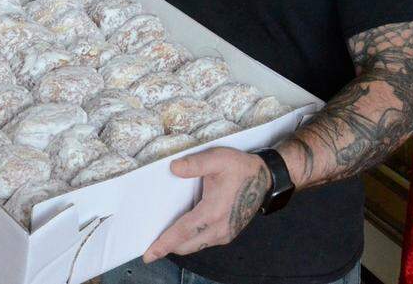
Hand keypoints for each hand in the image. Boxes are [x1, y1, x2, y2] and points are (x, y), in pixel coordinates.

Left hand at [142, 147, 270, 262]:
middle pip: (185, 245)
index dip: (164, 243)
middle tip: (150, 243)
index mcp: (214, 211)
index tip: (148, 254)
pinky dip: (190, 240)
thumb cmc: (240, 168)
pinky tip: (183, 230)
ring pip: (194, 246)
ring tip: (164, 236)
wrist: (264, 178)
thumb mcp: (218, 158)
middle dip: (167, 246)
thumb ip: (196, 163)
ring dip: (179, 243)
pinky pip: (203, 243)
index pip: (183, 232)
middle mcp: (219, 228)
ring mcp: (224, 234)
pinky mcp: (227, 234)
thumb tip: (173, 168)